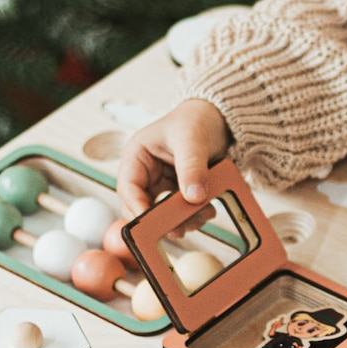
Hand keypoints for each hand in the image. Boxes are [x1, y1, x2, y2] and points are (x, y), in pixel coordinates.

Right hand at [116, 99, 230, 217]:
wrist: (218, 118)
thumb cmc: (196, 120)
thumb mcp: (192, 140)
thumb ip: (192, 168)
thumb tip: (193, 196)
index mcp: (136, 156)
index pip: (128, 188)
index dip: (137, 208)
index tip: (153, 223)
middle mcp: (145, 173)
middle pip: (143, 206)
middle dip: (162, 220)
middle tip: (181, 229)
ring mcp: (162, 185)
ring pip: (163, 214)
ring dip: (182, 220)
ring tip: (204, 214)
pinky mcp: (179, 193)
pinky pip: (181, 212)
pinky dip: (194, 215)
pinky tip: (208, 209)